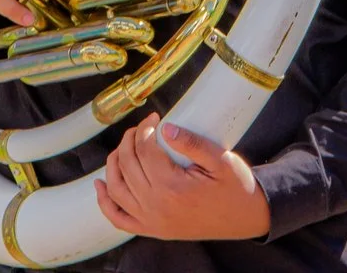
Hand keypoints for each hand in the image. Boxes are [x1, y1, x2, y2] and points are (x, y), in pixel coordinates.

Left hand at [95, 112, 270, 241]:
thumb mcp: (222, 160)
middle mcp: (156, 206)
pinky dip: (105, 203)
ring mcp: (152, 221)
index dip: (145, 129)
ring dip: (113, 163)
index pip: (145, 150)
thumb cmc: (236, 189)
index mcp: (172, 188)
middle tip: (142, 128)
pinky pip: (119, 218)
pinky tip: (100, 185)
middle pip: (127, 165)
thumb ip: (193, 143)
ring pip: (117, 188)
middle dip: (130, 140)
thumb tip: (166, 129)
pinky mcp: (152, 229)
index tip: (154, 118)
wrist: (246, 218)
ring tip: (123, 146)